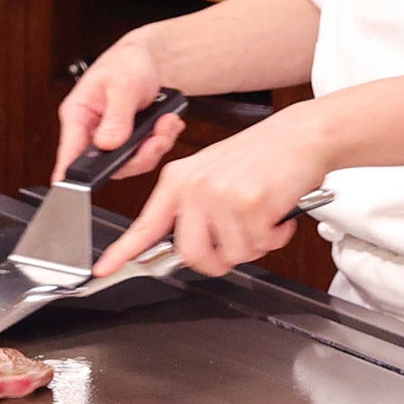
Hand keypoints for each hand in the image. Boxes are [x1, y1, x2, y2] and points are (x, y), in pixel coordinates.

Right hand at [55, 31, 185, 180]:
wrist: (151, 59)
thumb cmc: (128, 62)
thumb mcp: (123, 84)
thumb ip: (116, 116)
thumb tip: (107, 144)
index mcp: (78, 114)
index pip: (69, 150)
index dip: (69, 175)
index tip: (73, 192)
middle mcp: (92, 131)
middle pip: (107, 164)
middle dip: (138, 155)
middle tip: (156, 138)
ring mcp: (111, 139)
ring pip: (131, 162)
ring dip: (154, 146)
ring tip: (166, 123)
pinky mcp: (129, 143)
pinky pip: (146, 155)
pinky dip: (162, 141)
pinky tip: (168, 123)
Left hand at [96, 109, 334, 279]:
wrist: (300, 134)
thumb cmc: (261, 156)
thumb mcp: (212, 173)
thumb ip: (193, 208)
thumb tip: (186, 249)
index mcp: (178, 179)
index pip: (144, 224)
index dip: (122, 252)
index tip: (102, 269)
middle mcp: (194, 187)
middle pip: (191, 255)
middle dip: (217, 262)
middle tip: (236, 247)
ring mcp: (221, 195)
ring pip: (231, 255)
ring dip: (254, 244)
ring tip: (262, 216)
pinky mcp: (250, 203)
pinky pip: (261, 245)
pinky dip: (275, 236)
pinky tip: (277, 212)